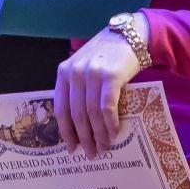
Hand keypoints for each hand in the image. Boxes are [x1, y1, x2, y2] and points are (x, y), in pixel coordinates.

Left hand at [52, 18, 147, 157]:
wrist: (128, 34)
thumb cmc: (106, 55)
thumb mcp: (84, 67)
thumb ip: (78, 88)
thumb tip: (79, 124)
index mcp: (64, 72)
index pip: (60, 108)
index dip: (65, 131)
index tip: (71, 148)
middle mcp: (75, 73)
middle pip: (76, 115)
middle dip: (83, 138)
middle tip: (90, 154)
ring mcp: (92, 74)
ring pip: (91, 114)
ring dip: (98, 135)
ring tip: (103, 147)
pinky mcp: (110, 77)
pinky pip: (107, 107)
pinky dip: (110, 124)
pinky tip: (114, 134)